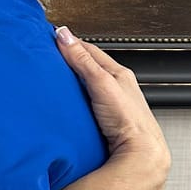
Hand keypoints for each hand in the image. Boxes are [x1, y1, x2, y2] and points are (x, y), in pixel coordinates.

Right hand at [55, 26, 169, 189]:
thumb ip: (82, 60)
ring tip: (55, 79)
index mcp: (119, 73)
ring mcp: (112, 103)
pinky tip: (68, 103)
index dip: (71, 43)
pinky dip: (76, 98)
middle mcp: (117, 86)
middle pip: (90, 66)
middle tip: (50, 55)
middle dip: (72, 60)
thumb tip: (65, 36)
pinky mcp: (106, 119)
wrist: (140, 153)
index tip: (53, 37)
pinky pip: (87, 102)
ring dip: (74, 81)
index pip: (90, 50)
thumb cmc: (129, 119)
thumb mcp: (101, 83)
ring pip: (89, 85)